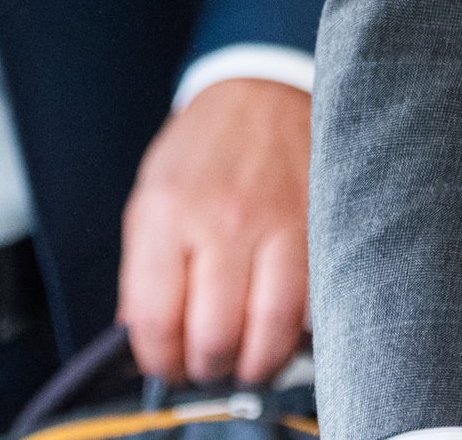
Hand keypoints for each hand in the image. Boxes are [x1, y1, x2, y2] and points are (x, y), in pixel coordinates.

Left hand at [118, 78, 311, 387]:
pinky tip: (277, 339)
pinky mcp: (317, 232)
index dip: (158, 361)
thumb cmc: (202, 149)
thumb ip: (143, 268)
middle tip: (203, 368)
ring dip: (251, 365)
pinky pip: (308, 309)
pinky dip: (292, 340)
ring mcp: (275, 226)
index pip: (156, 319)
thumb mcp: (151, 195)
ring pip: (267, 332)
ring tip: (241, 363)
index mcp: (166, 211)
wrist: (264, 92)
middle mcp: (221, 220)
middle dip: (204, 369)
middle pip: (213, 335)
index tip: (163, 367)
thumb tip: (144, 341)